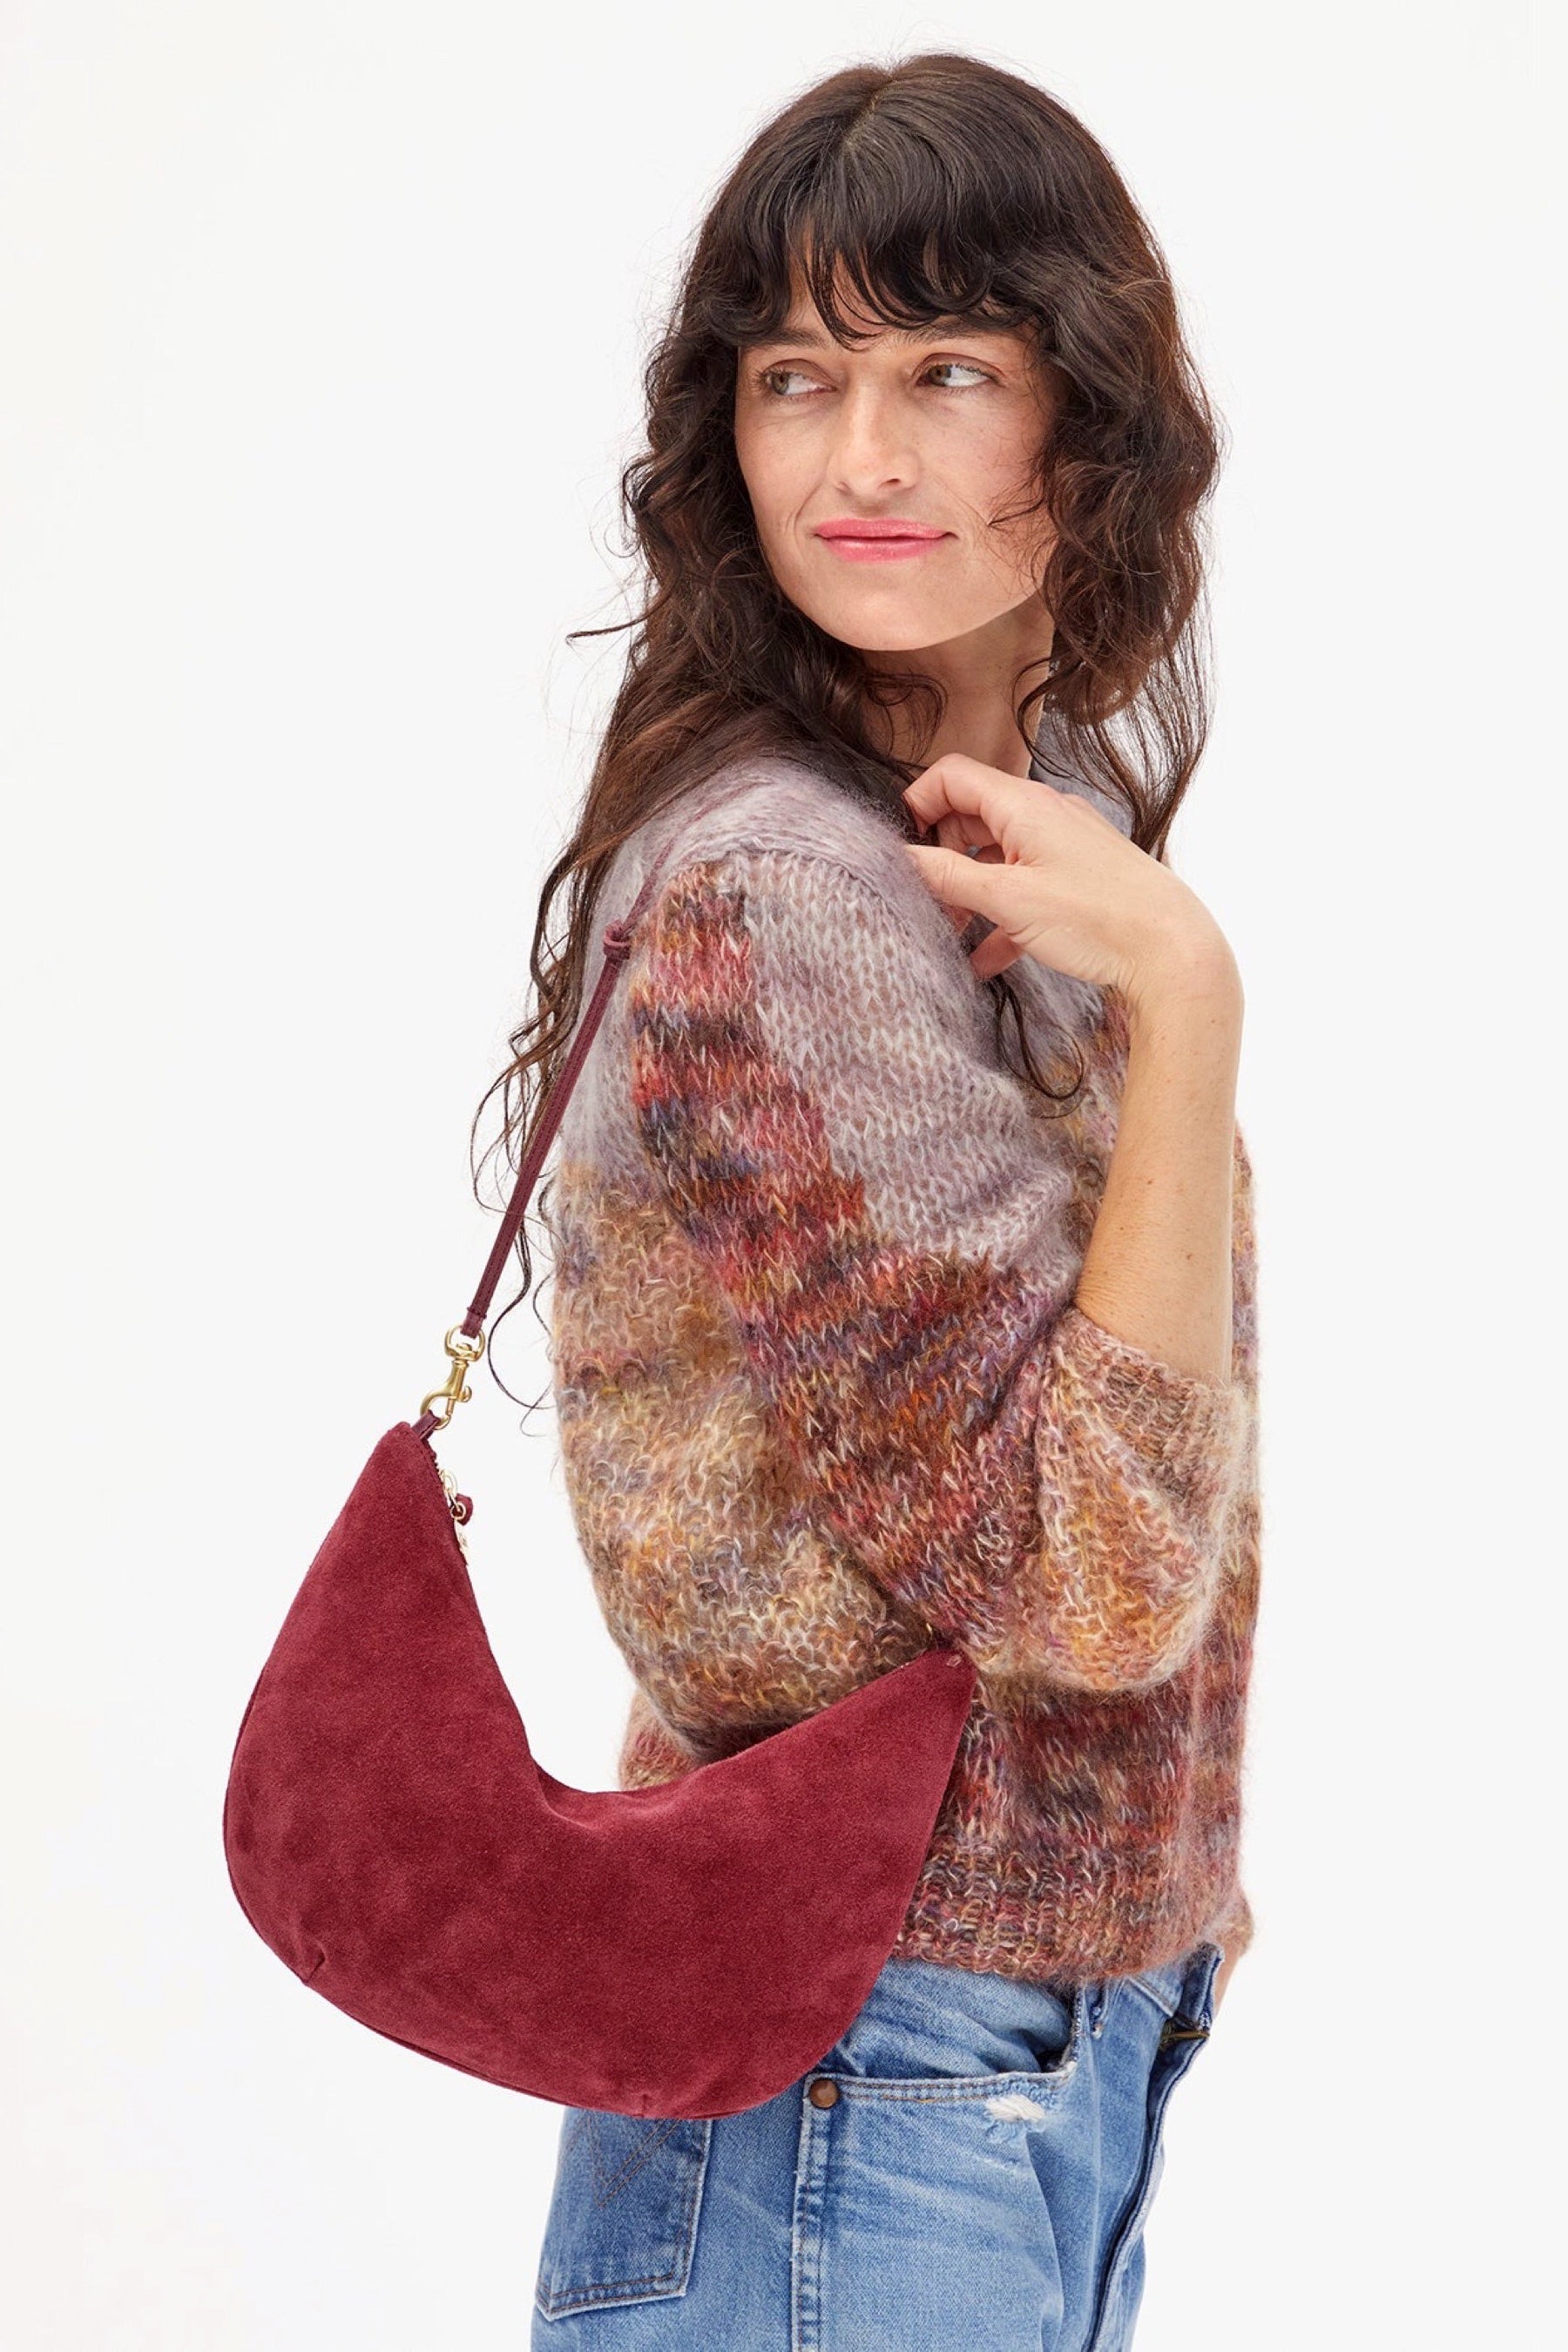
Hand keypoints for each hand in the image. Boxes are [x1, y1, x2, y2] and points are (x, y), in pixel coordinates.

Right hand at [901, 753, 1236, 1015]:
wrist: (1172, 950)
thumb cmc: (1099, 917)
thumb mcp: (1009, 899)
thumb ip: (948, 877)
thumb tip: (900, 859)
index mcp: (1024, 805)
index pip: (952, 776)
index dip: (918, 804)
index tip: (904, 849)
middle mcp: (1044, 816)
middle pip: (970, 818)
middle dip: (941, 858)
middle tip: (926, 902)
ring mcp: (1062, 848)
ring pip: (996, 858)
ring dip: (968, 893)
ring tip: (952, 934)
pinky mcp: (1077, 881)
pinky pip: (1024, 890)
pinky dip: (1001, 919)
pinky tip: (986, 961)